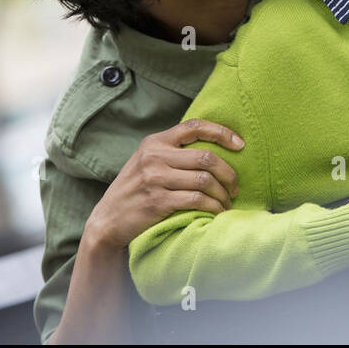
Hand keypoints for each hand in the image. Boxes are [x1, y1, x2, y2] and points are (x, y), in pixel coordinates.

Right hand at [84, 119, 242, 251]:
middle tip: (235, 187)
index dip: (222, 132)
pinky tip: (216, 212)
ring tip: (227, 202)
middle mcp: (154, 156)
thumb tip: (214, 147)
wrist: (107, 221)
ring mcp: (155, 179)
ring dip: (223, 194)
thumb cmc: (134, 191)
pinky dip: (213, 207)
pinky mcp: (157, 202)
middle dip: (229, 173)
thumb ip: (172, 152)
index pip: (195, 126)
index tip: (241, 145)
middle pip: (206, 157)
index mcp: (154, 142)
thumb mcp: (147, 162)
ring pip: (205, 180)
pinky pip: (197, 200)